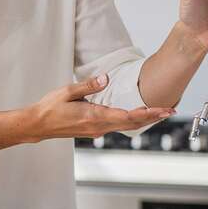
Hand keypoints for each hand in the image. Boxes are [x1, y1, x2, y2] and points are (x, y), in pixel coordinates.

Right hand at [28, 74, 174, 140]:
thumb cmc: (50, 108)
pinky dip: (131, 120)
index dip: (148, 113)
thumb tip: (106, 78)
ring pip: (125, 125)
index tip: (163, 110)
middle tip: (171, 110)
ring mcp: (96, 130)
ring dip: (143, 119)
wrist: (37, 125)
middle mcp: (98, 126)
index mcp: (94, 116)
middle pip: (132, 122)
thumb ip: (88, 85)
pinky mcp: (94, 130)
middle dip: (152, 116)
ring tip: (159, 112)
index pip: (128, 116)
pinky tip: (137, 115)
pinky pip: (117, 125)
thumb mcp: (67, 91)